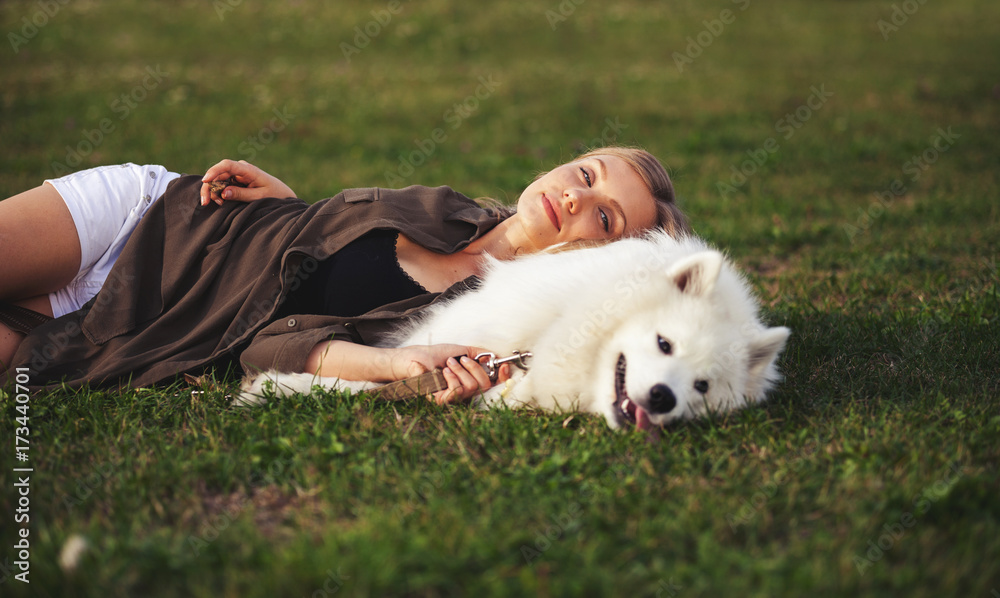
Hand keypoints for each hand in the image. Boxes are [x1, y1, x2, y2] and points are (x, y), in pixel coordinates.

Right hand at [200, 159, 296, 205]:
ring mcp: (237, 174)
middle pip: (218, 173)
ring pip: (217, 180)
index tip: (205, 181)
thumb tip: (223, 193)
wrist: (284, 195)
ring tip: (218, 204)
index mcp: (248, 169)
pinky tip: (221, 203)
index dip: (214, 171)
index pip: (227, 165)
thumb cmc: (275, 195)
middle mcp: (240, 169)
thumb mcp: (259, 197)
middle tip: (205, 203)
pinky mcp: (235, 181)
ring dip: (213, 192)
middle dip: (209, 187)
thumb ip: (241, 194)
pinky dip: (218, 193)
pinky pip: (222, 185)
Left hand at [390, 344, 511, 404]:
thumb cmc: (428, 355)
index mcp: (467, 380)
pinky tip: (443, 372)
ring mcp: (452, 398)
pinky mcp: (442, 401)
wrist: (408, 359)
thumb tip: (495, 356)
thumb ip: (476, 354)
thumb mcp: (457, 351)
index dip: (502, 377)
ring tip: (447, 364)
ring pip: (472, 388)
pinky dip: (453, 378)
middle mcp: (462, 391)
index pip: (491, 384)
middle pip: (485, 386)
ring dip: (461, 371)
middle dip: (476, 368)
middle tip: (462, 359)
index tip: (504, 366)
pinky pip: (458, 392)